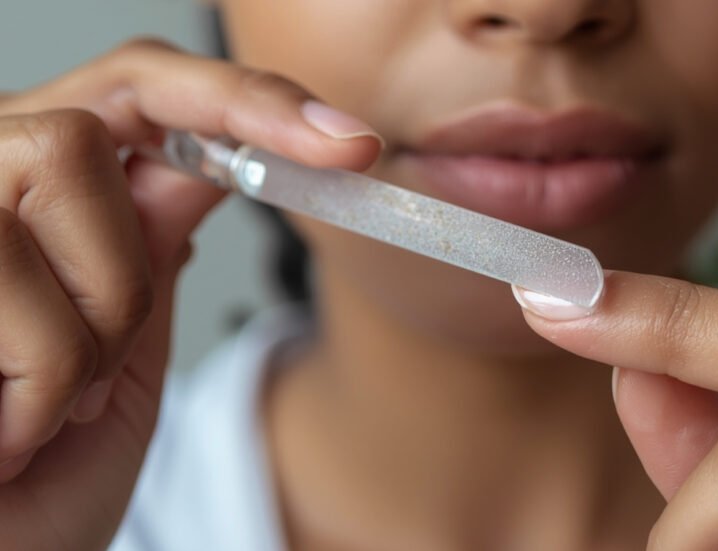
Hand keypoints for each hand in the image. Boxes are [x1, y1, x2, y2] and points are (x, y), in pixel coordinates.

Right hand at [0, 38, 379, 548]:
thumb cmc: (40, 481)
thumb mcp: (120, 357)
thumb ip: (145, 254)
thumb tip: (196, 166)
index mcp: (33, 199)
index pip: (142, 89)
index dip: (246, 98)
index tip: (346, 142)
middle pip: (98, 119)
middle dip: (143, 248)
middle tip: (122, 349)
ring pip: (69, 177)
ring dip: (94, 323)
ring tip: (49, 401)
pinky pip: (32, 298)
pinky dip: (51, 384)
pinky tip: (9, 428)